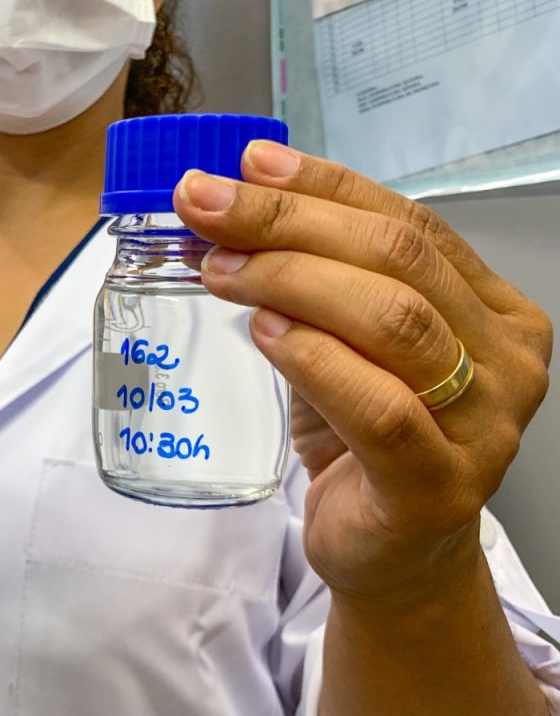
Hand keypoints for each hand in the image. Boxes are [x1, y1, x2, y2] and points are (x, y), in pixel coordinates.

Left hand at [174, 144, 552, 602]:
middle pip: (399, 260)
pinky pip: (381, 407)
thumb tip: (238, 203)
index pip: (411, 224)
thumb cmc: (363, 441)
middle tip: (209, 205)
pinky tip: (264, 332)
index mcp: (491, 311)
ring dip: (292, 279)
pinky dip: (314, 358)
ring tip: (222, 268)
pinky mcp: (439, 486)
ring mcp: (485, 426)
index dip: (326, 187)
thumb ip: (314, 281)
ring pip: (393, 321)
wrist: (385, 552)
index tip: (250, 164)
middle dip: (290, 221)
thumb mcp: (342, 345)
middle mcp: (506, 361)